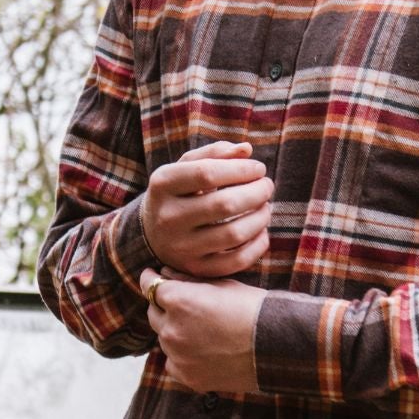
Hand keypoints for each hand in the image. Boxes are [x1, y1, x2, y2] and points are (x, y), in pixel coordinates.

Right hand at [141, 140, 273, 278]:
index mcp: (163, 184)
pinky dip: (257, 245)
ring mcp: (181, 247)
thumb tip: (247, 150)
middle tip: (267, 186)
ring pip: (234, 234)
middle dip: (257, 192)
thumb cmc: (179, 191)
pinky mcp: (196, 269)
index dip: (241, 169)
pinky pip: (236, 261)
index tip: (259, 169)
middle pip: (224, 204)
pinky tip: (261, 231)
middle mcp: (168, 217)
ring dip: (260, 218)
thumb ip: (215, 153)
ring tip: (265, 207)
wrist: (152, 233)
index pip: (207, 173)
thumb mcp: (186, 167)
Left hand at [143, 273, 262, 394]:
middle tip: (185, 306)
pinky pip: (174, 364)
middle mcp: (171, 329)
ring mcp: (178, 356)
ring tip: (203, 331)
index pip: (150, 286)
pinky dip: (182, 358)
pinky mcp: (188, 377)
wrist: (278, 345)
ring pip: (165, 340)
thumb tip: (165, 274)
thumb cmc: (254, 308)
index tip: (152, 276)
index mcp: (178, 301)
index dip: (150, 279)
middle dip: (165, 307)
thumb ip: (187, 280)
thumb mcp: (222, 285)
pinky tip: (203, 353)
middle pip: (154, 314)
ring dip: (176, 333)